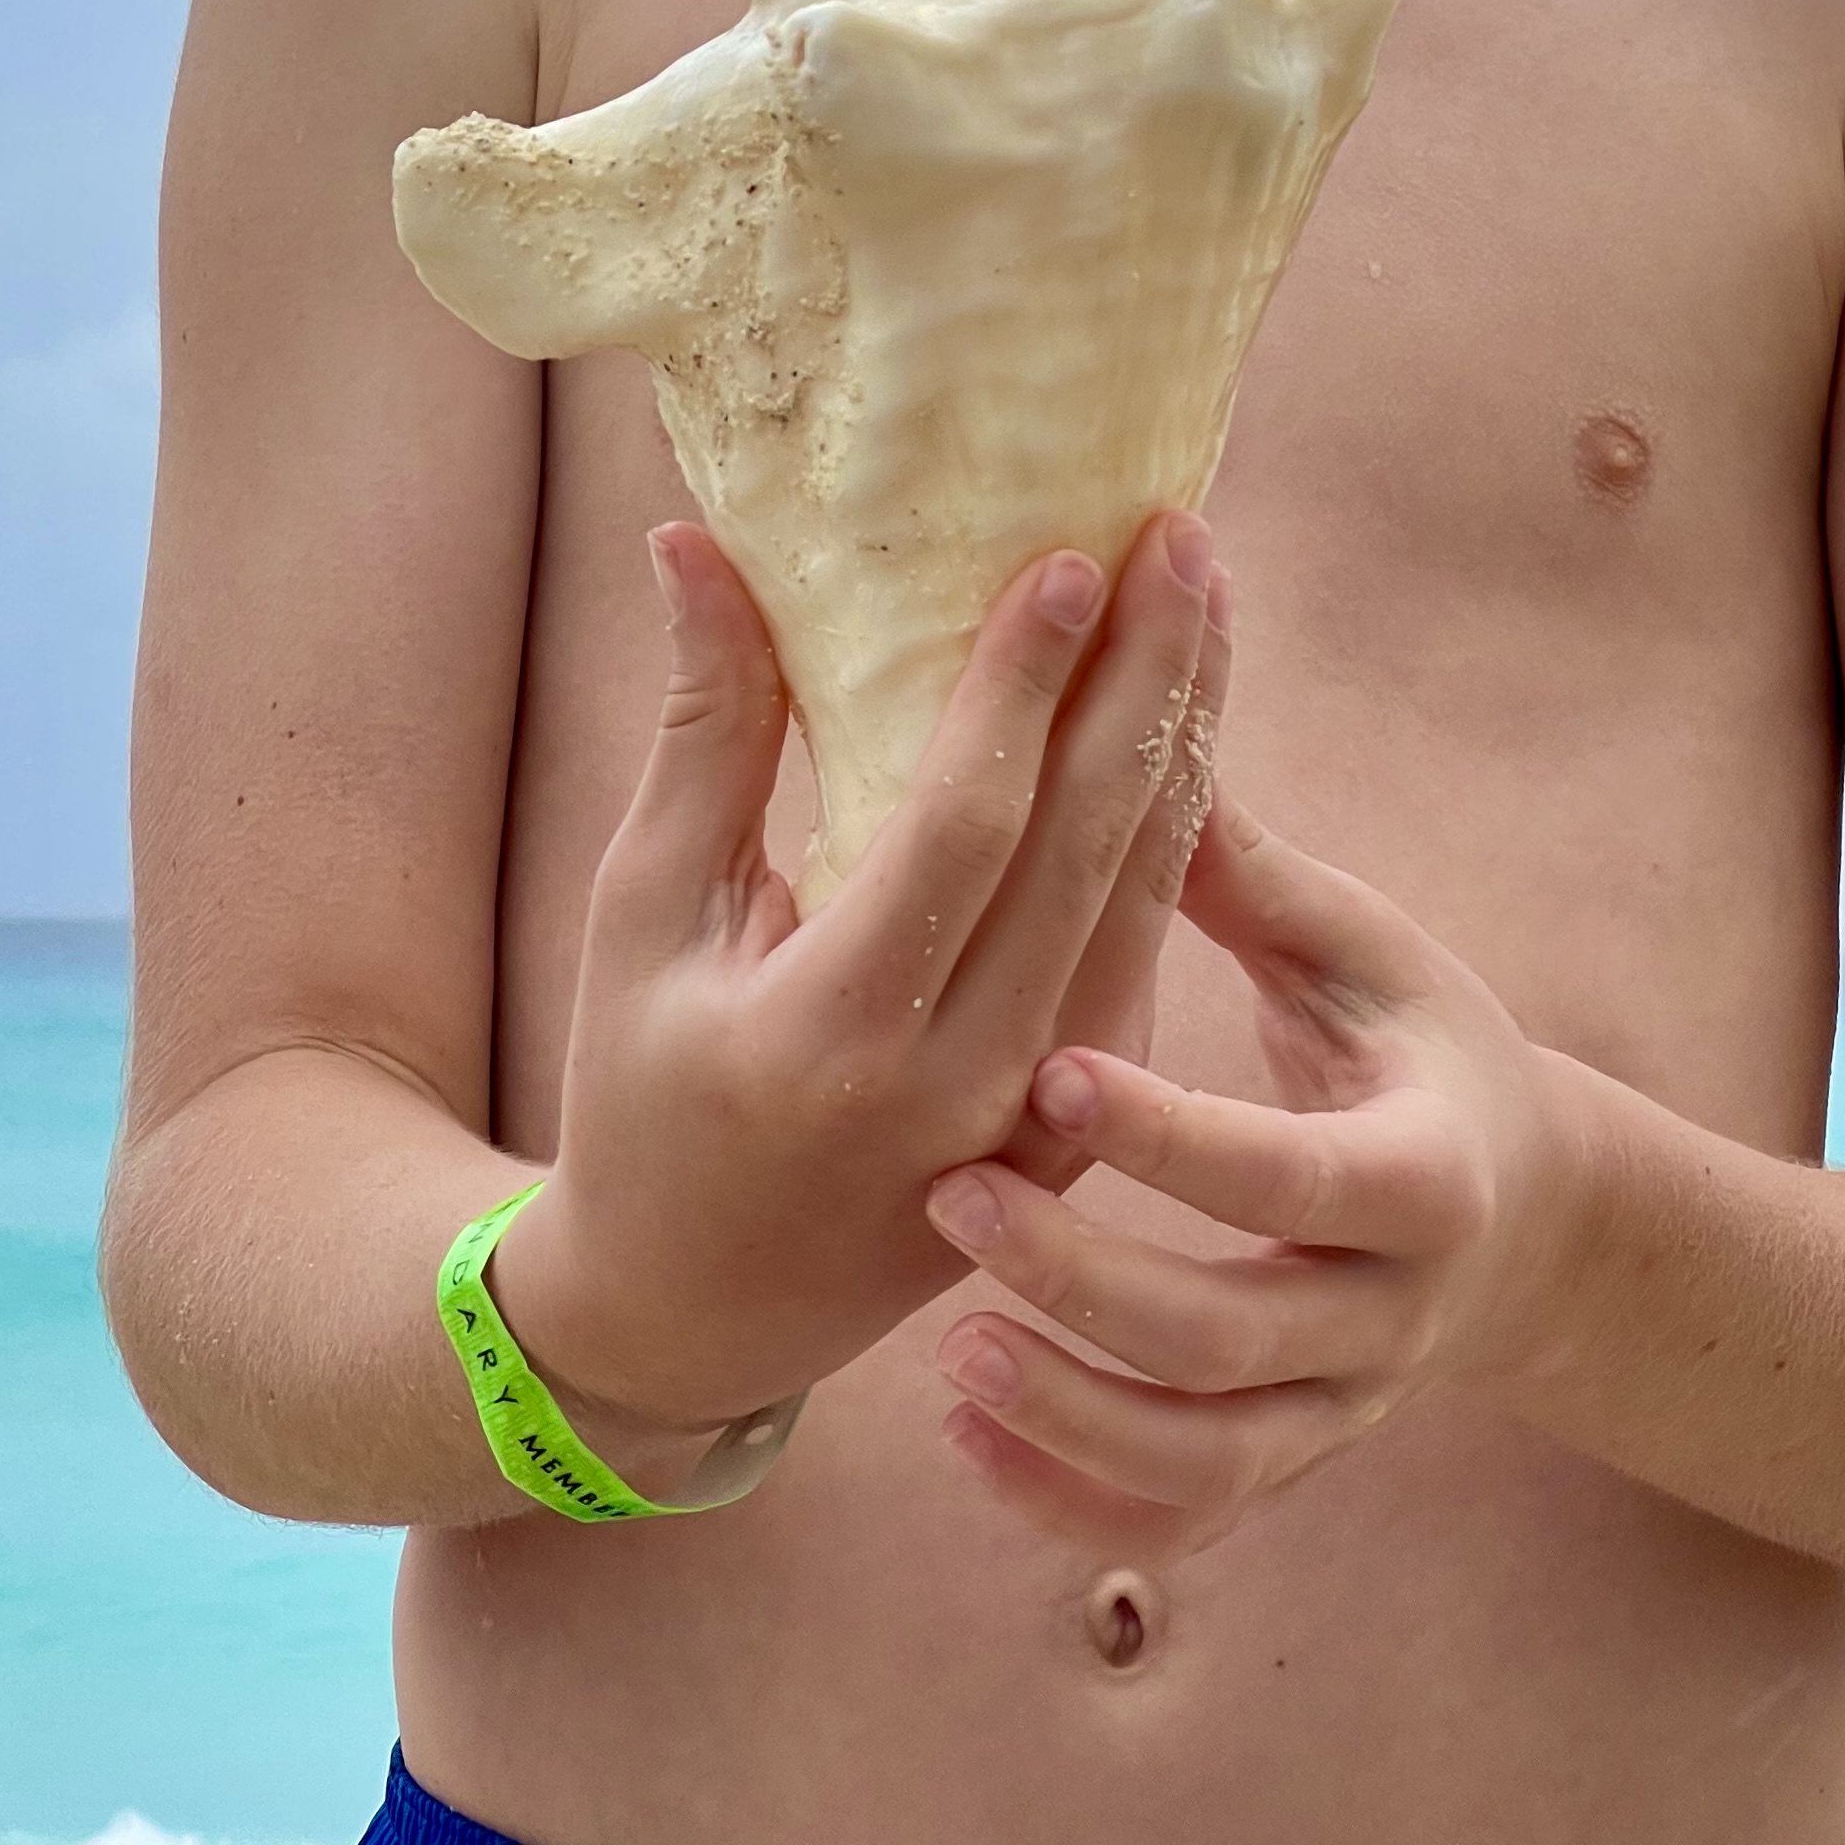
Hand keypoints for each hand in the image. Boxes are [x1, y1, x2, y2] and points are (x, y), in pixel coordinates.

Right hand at [494, 507, 1225, 1467]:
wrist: (692, 1312)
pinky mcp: (1078, 1133)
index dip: (1022, 687)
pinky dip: (1175, 828)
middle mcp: (957, 1088)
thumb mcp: (641, 914)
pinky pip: (1141, 952)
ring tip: (1204, 593)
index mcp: (831, 1035)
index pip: (962, 828)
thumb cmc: (640, 1088)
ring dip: (1185, 734)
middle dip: (1145, 677)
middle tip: (1181, 533)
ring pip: (1145, 897)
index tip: (1073, 556)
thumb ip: (702, 732)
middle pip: (1088, 849)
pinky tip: (1185, 715)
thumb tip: (695, 542)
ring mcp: (1036, 1123)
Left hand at [922, 793, 1586, 1559]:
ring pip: (1203, 1461)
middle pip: (1230, 1338)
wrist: (1527, 1214)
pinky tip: (967, 1439)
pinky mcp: (1291, 1460)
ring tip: (946, 1354)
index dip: (1173, 1137)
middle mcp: (1390, 1313)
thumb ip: (1252, 876)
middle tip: (949, 1197)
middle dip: (1083, 1279)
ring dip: (1067, 1418)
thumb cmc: (1419, 1043)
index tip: (1049, 1072)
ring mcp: (1341, 1406)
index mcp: (1425, 1174)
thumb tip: (1139, 732)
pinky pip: (1181, 1521)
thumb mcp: (1364, 952)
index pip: (1290, 1174)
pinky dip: (1072, 1504)